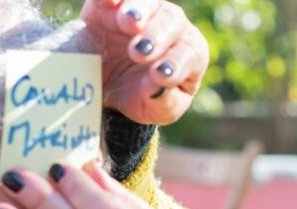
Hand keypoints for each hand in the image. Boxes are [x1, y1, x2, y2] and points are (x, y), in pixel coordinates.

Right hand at [81, 0, 207, 125]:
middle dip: (157, 36)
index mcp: (189, 53)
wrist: (105, 89)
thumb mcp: (155, 110)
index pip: (191, 53)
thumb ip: (163, 102)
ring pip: (147, 2)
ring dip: (139, 11)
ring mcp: (143, 11)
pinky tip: (109, 3)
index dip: (177, 63)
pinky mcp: (111, 5)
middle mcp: (171, 26)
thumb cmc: (141, 97)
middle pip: (172, 21)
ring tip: (130, 23)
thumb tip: (159, 87)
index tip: (160, 76)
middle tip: (140, 52)